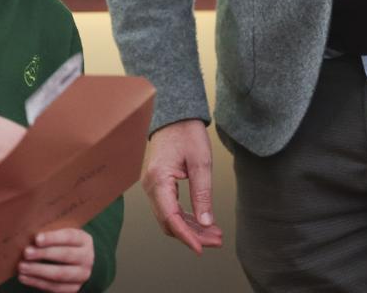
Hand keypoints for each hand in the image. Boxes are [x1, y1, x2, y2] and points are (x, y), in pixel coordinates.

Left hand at [17, 228, 92, 291]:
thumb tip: (30, 233)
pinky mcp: (74, 288)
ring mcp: (82, 275)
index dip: (52, 238)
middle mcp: (86, 258)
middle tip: (26, 252)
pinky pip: (55, 287)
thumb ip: (51, 232)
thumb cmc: (64, 243)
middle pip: (65, 255)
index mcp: (84, 240)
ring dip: (38, 271)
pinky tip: (24, 277)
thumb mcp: (64, 234)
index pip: (69, 237)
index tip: (36, 239)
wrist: (80, 262)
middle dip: (44, 254)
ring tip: (22, 267)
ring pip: (60, 274)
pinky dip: (37, 283)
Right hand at [140, 119, 223, 253]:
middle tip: (216, 240)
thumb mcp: (201, 163)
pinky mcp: (158, 185)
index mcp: (159, 179)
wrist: (175, 117)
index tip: (202, 248)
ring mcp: (152, 186)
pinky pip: (169, 208)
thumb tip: (205, 222)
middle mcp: (150, 185)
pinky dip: (185, 218)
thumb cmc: (187, 134)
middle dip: (192, 235)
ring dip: (190, 228)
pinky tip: (202, 222)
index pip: (170, 217)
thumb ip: (202, 194)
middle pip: (168, 221)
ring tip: (214, 234)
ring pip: (169, 217)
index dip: (186, 236)